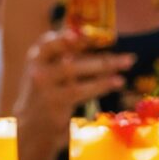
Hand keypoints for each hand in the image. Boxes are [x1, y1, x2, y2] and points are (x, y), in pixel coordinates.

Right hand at [15, 29, 134, 140]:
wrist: (31, 127)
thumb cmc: (46, 95)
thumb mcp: (49, 72)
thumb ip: (66, 56)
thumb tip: (99, 44)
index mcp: (35, 59)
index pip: (48, 43)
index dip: (64, 37)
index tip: (83, 33)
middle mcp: (37, 72)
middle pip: (69, 60)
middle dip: (96, 54)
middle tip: (121, 50)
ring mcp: (45, 90)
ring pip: (77, 73)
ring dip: (105, 66)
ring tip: (127, 62)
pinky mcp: (56, 104)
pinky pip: (82, 91)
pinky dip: (102, 84)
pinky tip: (117, 81)